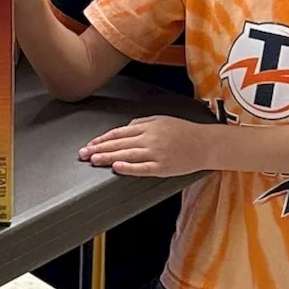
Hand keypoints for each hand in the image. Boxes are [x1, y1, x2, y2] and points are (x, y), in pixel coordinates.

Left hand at [79, 116, 209, 177]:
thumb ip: (141, 123)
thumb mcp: (161, 120)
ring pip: (127, 155)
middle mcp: (149, 138)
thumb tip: (125, 127)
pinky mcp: (163, 167)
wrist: (205, 143)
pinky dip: (129, 168)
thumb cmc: (184, 131)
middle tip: (83, 154)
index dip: (101, 139)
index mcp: (147, 126)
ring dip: (108, 157)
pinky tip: (117, 168)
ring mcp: (156, 153)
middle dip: (99, 149)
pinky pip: (142, 168)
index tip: (89, 144)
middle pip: (119, 143)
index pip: (118, 132)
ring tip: (94, 160)